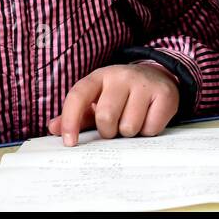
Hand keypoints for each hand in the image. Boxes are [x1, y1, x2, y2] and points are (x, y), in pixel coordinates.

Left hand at [48, 62, 179, 144]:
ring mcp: (144, 83)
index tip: (69, 142)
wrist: (157, 77)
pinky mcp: (164, 94)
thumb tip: (53, 128)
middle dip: (108, 131)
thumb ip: (76, 115)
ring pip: (129, 126)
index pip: (78, 96)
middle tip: (114, 126)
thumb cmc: (120, 94)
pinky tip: (148, 118)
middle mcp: (121, 76)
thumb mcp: (97, 99)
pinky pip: (150, 128)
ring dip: (129, 132)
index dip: (70, 120)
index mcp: (99, 77)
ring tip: (133, 120)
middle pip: (106, 117)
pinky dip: (148, 131)